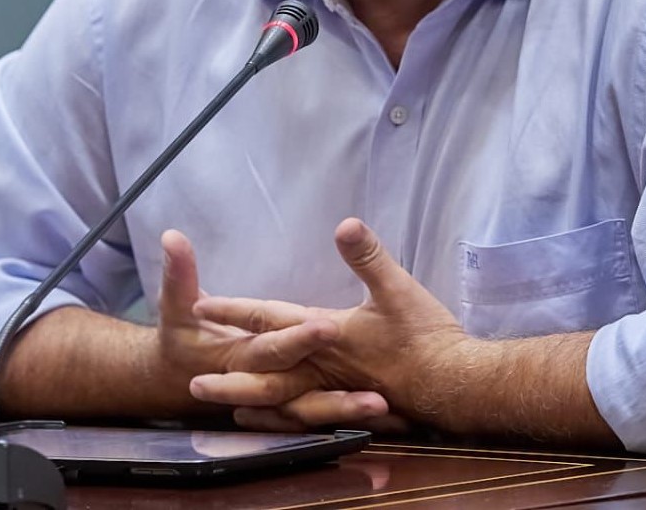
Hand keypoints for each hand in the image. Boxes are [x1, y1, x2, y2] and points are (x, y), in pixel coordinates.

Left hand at [192, 218, 468, 427]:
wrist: (452, 384)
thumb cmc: (424, 336)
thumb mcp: (397, 288)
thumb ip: (368, 257)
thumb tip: (346, 224)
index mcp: (325, 332)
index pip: (270, 318)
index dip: (234, 311)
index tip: (200, 306)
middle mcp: (322, 366)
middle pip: (265, 371)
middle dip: (230, 374)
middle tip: (193, 381)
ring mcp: (334, 392)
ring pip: (282, 400)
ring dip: (251, 401)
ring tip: (224, 406)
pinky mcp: (350, 407)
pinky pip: (306, 418)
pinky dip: (283, 420)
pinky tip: (274, 420)